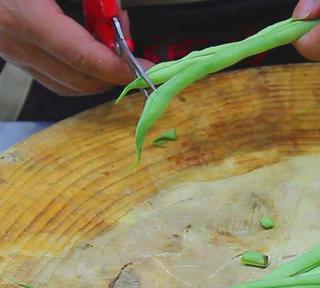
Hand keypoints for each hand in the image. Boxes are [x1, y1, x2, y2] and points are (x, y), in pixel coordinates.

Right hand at [0, 0, 149, 95]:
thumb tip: (114, 12)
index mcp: (23, 17)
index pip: (82, 57)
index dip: (119, 66)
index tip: (146, 67)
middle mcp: (14, 42)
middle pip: (79, 79)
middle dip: (113, 71)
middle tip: (132, 47)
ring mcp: (11, 52)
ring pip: (67, 84)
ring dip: (98, 72)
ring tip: (111, 41)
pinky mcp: (12, 54)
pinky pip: (52, 76)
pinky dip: (79, 69)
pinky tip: (89, 44)